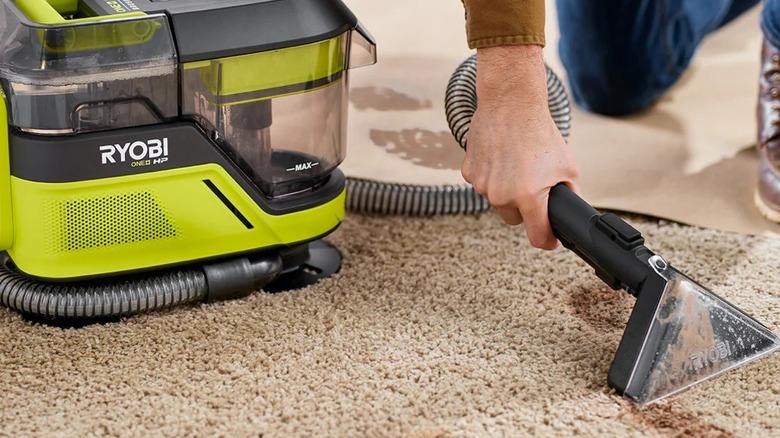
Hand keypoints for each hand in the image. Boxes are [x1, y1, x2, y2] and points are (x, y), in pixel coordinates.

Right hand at [461, 45, 579, 249]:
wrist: (511, 104)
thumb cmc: (540, 133)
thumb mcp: (568, 166)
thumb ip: (569, 195)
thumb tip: (568, 213)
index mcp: (528, 197)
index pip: (537, 237)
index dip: (548, 240)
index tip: (551, 237)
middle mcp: (502, 195)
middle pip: (514, 219)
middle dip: (525, 208)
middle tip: (533, 183)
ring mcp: (482, 185)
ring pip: (497, 201)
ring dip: (507, 190)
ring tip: (517, 164)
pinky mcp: (469, 172)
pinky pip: (483, 184)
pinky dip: (492, 176)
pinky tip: (501, 158)